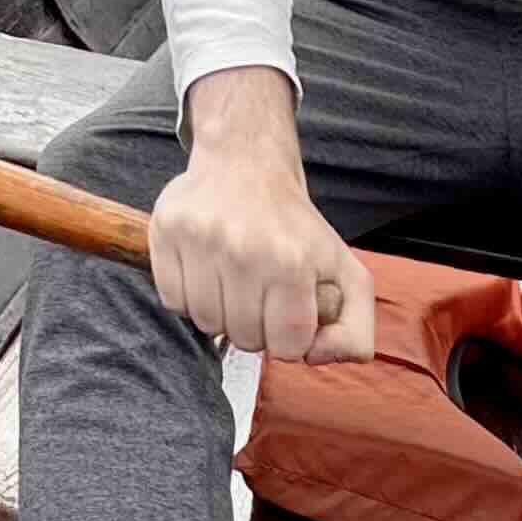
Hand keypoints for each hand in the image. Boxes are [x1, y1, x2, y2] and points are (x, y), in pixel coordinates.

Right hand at [148, 68, 375, 362]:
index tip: (288, 313)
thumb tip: (315, 357)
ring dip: (221, 313)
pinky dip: (189, 297)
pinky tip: (206, 271)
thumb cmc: (295, 226)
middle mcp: (244, 250)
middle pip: (244, 338)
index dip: (289, 339)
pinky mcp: (166, 230)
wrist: (246, 162)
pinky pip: (172, 301)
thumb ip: (355, 331)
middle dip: (256, 326)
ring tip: (233, 282)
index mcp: (292, 262)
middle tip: (260, 294)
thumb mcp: (347, 273)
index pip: (287, 346)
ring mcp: (200, 239)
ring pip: (205, 323)